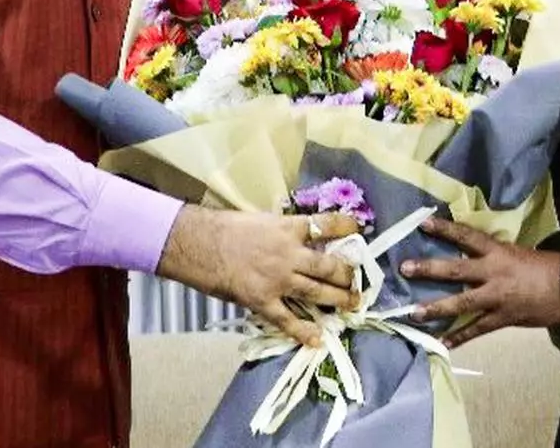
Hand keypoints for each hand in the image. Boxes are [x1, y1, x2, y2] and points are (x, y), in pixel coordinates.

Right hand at [156, 206, 359, 347]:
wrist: (200, 245)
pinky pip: (288, 319)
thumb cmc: (226, 228)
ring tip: (351, 304)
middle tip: (356, 281)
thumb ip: (282, 229)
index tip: (360, 229)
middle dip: (347, 274)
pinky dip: (303, 331)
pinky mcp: (263, 301)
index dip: (347, 226)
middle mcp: (289, 254)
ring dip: (337, 299)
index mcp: (288, 229)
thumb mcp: (261, 219)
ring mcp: (278, 280)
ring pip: (317, 292)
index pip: (326, 225)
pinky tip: (317, 339)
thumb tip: (297, 233)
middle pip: (329, 265)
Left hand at [399, 216, 559, 347]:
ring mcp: (496, 298)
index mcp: (497, 252)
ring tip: (414, 313)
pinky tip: (442, 343)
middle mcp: (493, 273)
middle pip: (455, 270)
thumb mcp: (515, 252)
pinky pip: (476, 330)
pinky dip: (459, 337)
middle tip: (405, 268)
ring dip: (436, 308)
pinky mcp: (503, 319)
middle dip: (429, 269)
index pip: (466, 236)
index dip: (445, 229)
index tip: (423, 223)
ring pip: (461, 304)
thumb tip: (469, 252)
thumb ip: (492, 255)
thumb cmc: (544, 266)